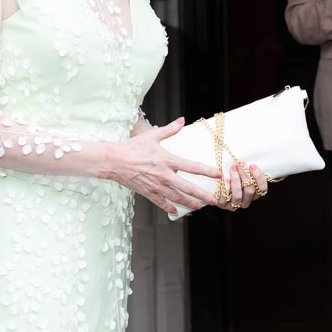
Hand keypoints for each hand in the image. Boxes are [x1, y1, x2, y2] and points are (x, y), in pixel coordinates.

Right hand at [104, 118, 220, 215]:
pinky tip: (175, 211)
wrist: (113, 161)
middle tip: (214, 201)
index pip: (193, 167)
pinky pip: (160, 202)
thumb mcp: (152, 136)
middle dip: (202, 195)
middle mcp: (164, 175)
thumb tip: (181, 120)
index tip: (219, 175)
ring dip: (189, 202)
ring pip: (176, 197)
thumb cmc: (132, 147)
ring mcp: (156, 185)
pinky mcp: (147, 192)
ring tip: (198, 207)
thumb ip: (169, 129)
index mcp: (168, 160)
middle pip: (188, 187)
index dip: (207, 171)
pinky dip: (168, 206)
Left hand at [220, 162, 267, 210]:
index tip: (252, 165)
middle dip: (245, 176)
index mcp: (255, 194)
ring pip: (238, 196)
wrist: (217, 184)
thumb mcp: (244, 172)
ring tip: (233, 168)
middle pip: (250, 191)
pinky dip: (225, 189)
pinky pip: (224, 200)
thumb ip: (249, 169)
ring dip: (236, 180)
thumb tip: (254, 156)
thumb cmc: (235, 175)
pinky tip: (225, 179)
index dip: (259, 177)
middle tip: (241, 163)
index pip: (262, 189)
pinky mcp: (223, 205)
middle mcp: (246, 201)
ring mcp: (235, 205)